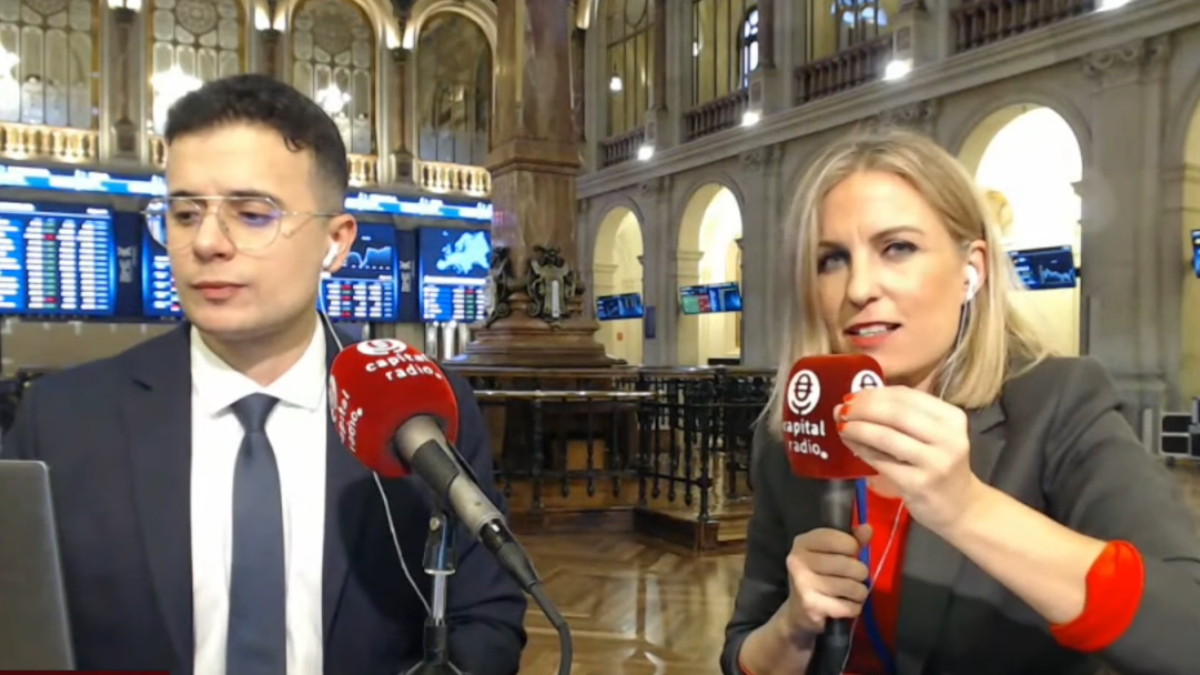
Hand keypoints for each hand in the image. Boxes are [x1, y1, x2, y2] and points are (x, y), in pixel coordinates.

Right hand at [780, 525, 872, 637]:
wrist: (798, 611)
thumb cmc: (819, 576)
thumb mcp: (831, 553)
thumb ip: (851, 539)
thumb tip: (868, 529)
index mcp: (802, 543)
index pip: (838, 539)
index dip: (852, 546)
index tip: (851, 553)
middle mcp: (798, 561)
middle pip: (848, 565)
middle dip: (860, 573)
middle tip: (855, 577)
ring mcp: (803, 584)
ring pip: (851, 587)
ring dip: (859, 592)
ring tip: (853, 592)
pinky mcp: (811, 606)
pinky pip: (848, 606)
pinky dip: (854, 607)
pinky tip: (846, 605)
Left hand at [835, 386, 984, 532]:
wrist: (961, 507)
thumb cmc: (940, 465)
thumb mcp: (934, 435)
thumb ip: (904, 416)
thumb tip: (857, 400)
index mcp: (952, 417)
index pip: (906, 395)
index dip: (873, 393)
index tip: (851, 396)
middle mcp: (948, 437)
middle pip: (895, 413)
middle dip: (862, 409)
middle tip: (840, 410)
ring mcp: (935, 462)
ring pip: (886, 436)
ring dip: (857, 428)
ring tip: (841, 426)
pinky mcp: (918, 484)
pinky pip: (881, 461)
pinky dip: (861, 450)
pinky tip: (851, 445)